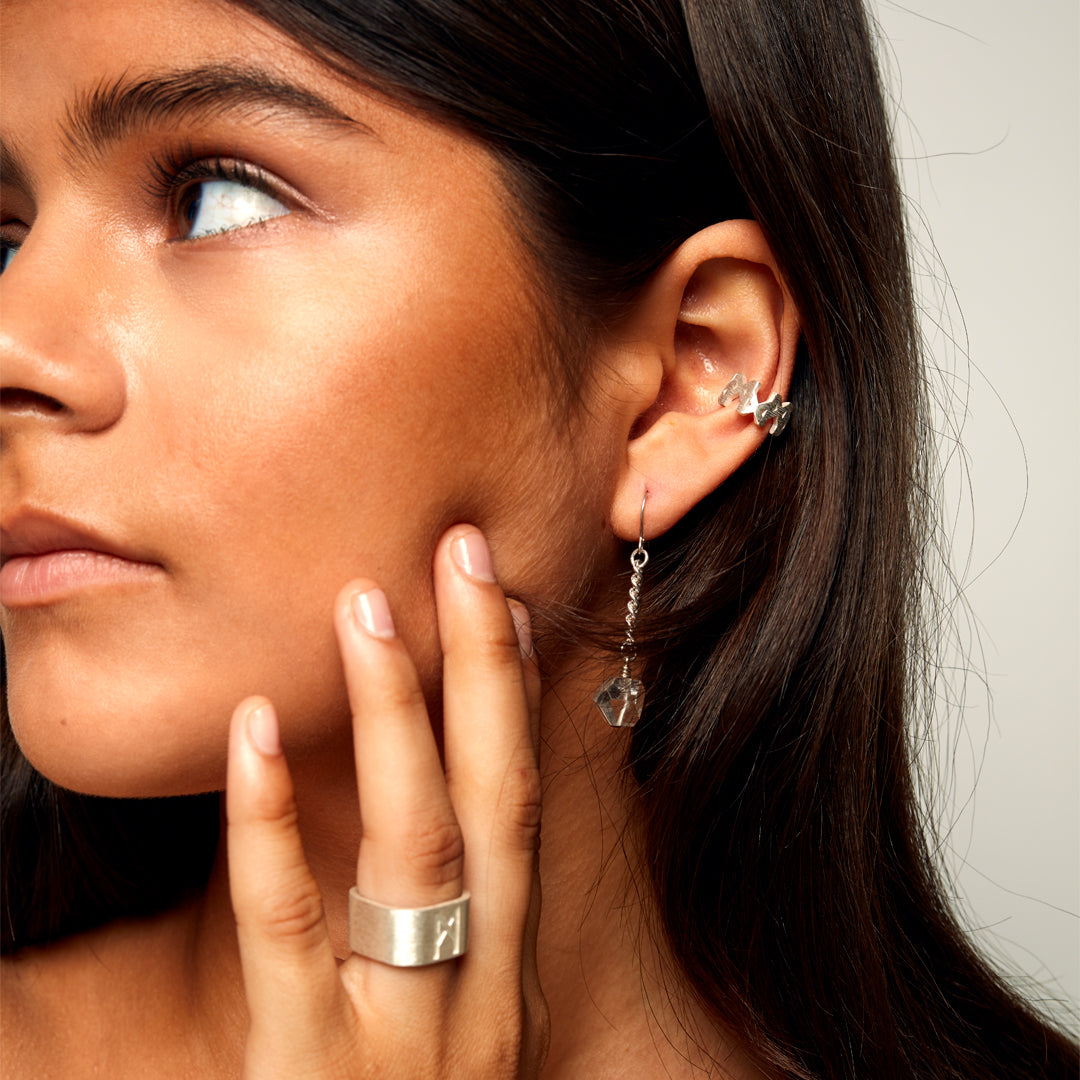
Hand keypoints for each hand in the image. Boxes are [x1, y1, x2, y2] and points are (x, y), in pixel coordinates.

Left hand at [225, 526, 548, 1078]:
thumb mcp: (458, 1018)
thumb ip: (455, 917)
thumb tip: (438, 802)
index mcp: (509, 963)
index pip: (525, 801)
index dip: (520, 694)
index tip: (506, 596)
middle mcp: (480, 984)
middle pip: (495, 797)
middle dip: (484, 666)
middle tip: (462, 552)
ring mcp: (408, 1030)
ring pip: (417, 844)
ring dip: (394, 714)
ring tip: (364, 605)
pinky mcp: (314, 1068)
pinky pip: (295, 926)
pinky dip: (274, 822)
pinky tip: (252, 733)